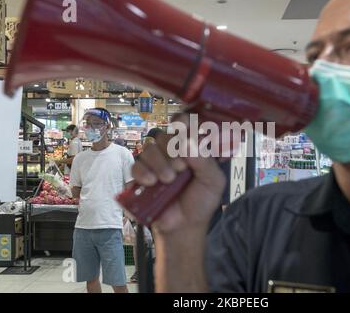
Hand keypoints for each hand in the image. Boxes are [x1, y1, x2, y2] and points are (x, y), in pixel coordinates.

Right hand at [131, 116, 225, 234]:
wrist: (185, 226)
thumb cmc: (200, 201)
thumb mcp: (213, 181)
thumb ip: (205, 161)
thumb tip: (188, 142)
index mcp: (191, 148)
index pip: (184, 125)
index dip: (181, 122)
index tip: (181, 128)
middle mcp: (172, 152)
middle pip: (164, 136)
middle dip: (172, 151)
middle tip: (181, 168)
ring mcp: (156, 163)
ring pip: (149, 149)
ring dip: (159, 163)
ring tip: (168, 180)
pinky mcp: (142, 176)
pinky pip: (136, 165)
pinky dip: (143, 172)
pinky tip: (151, 182)